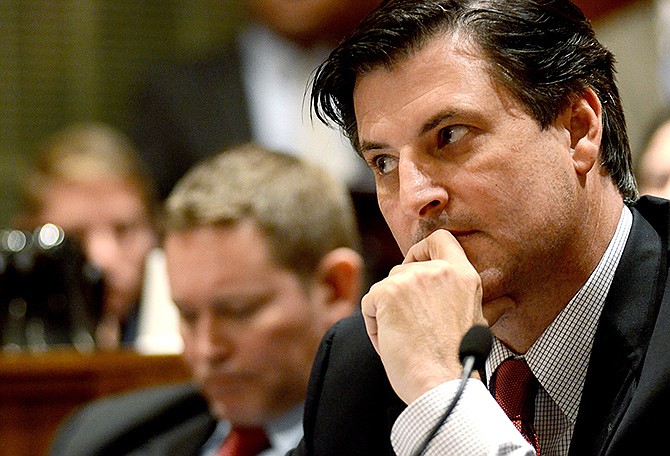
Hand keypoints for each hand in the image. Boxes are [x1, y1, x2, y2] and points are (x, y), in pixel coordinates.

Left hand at [361, 229, 485, 403]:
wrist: (443, 384)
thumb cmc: (455, 364)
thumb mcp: (472, 321)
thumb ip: (457, 296)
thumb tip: (466, 295)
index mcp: (464, 276)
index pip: (441, 240)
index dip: (422, 250)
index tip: (416, 264)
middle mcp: (438, 270)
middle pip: (404, 270)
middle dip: (401, 297)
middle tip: (412, 329)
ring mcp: (411, 278)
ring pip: (385, 289)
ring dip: (387, 313)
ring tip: (406, 341)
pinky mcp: (387, 292)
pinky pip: (369, 304)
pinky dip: (374, 326)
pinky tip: (392, 344)